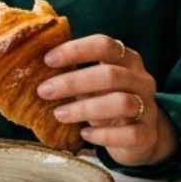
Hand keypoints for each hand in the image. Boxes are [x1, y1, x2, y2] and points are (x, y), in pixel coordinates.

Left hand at [36, 34, 175, 167]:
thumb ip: (74, 70)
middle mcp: (141, 80)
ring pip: (121, 102)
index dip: (76, 50)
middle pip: (110, 75)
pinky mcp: (147, 134)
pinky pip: (128, 134)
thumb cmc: (108, 102)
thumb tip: (32, 61)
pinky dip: (103, 135)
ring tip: (59, 114)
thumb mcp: (94, 83)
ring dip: (85, 108)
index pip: (104, 44)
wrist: (141, 137)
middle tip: (44, 91)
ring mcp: (148, 107)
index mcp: (127, 59)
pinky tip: (84, 135)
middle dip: (73, 82)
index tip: (48, 60)